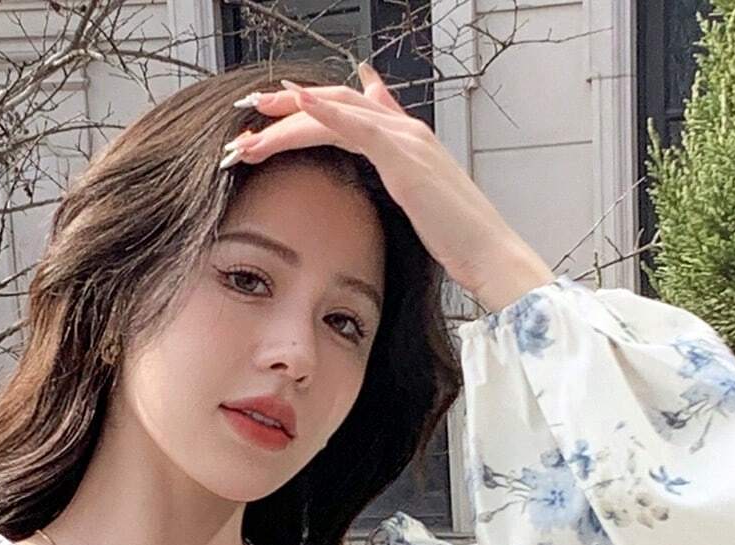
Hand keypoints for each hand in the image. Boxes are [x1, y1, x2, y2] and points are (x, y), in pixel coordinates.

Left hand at [222, 62, 554, 310]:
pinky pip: (357, 126)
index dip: (304, 112)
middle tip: (247, 115)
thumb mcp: (416, 198)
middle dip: (286, 108)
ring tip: (253, 126)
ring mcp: (405, 138)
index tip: (266, 122)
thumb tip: (370, 150)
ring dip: (289, 117)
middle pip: (333, 103)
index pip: (344, 111)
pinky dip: (326, 113)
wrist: (487, 252)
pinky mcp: (404, 155)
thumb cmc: (455, 236)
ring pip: (336, 111)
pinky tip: (298, 107)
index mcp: (402, 138)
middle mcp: (402, 128)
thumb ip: (392, 167)